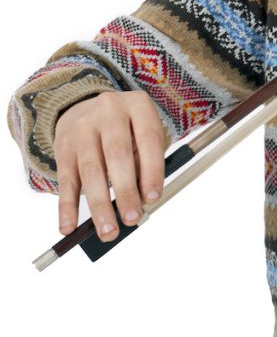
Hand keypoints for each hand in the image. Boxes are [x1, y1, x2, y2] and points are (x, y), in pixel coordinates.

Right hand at [53, 91, 166, 240]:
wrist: (85, 108)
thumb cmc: (127, 128)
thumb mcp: (143, 132)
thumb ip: (146, 160)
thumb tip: (143, 200)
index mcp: (138, 105)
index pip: (148, 139)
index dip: (151, 170)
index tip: (153, 198)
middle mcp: (109, 112)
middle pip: (117, 155)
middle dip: (125, 191)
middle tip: (132, 219)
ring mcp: (82, 129)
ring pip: (90, 171)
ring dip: (99, 205)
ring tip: (108, 231)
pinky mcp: (63, 148)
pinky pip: (66, 180)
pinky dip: (66, 207)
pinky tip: (69, 227)